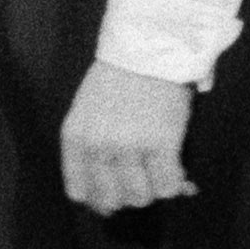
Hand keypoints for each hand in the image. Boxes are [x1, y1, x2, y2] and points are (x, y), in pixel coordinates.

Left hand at [59, 58, 196, 214]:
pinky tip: (174, 165)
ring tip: (159, 168)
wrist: (149, 47)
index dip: (100, 199)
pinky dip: (174, 181)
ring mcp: (129, 146)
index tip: (116, 194)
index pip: (80, 192)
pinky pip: (167, 185)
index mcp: (74, 138)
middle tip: (144, 177)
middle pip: (112, 199)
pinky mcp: (161, 144)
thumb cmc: (118, 78)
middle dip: (130, 193)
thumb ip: (95, 150)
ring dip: (153, 188)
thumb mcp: (89, 111)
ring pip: (141, 196)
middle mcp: (97, 146)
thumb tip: (112, 201)